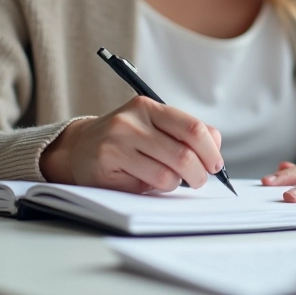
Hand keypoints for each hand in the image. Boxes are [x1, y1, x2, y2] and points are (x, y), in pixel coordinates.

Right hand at [40, 96, 221, 192]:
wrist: (79, 148)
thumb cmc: (124, 140)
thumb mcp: (153, 127)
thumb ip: (184, 133)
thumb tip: (216, 144)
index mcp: (148, 107)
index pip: (192, 128)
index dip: (210, 150)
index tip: (216, 165)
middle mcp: (132, 121)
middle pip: (183, 154)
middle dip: (199, 174)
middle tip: (199, 180)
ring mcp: (118, 141)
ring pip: (167, 174)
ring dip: (176, 184)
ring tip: (168, 180)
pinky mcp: (108, 162)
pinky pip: (147, 184)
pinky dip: (154, 188)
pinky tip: (144, 180)